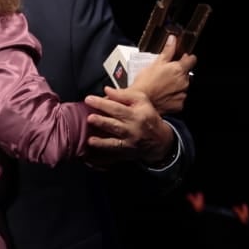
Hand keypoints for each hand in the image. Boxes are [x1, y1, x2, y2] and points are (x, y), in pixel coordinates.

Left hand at [82, 36, 195, 167]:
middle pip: (114, 125)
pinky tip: (92, 156)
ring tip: (90, 140)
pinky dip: (103, 157)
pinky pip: (113, 156)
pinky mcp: (126, 153)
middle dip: (101, 122)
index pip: (117, 108)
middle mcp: (132, 130)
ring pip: (114, 143)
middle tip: (90, 118)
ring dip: (101, 142)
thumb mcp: (142, 101)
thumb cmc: (148, 116)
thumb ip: (124, 95)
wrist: (160, 140)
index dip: (102, 104)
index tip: (89, 99)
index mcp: (136, 115)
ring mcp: (129, 143)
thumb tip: (107, 90)